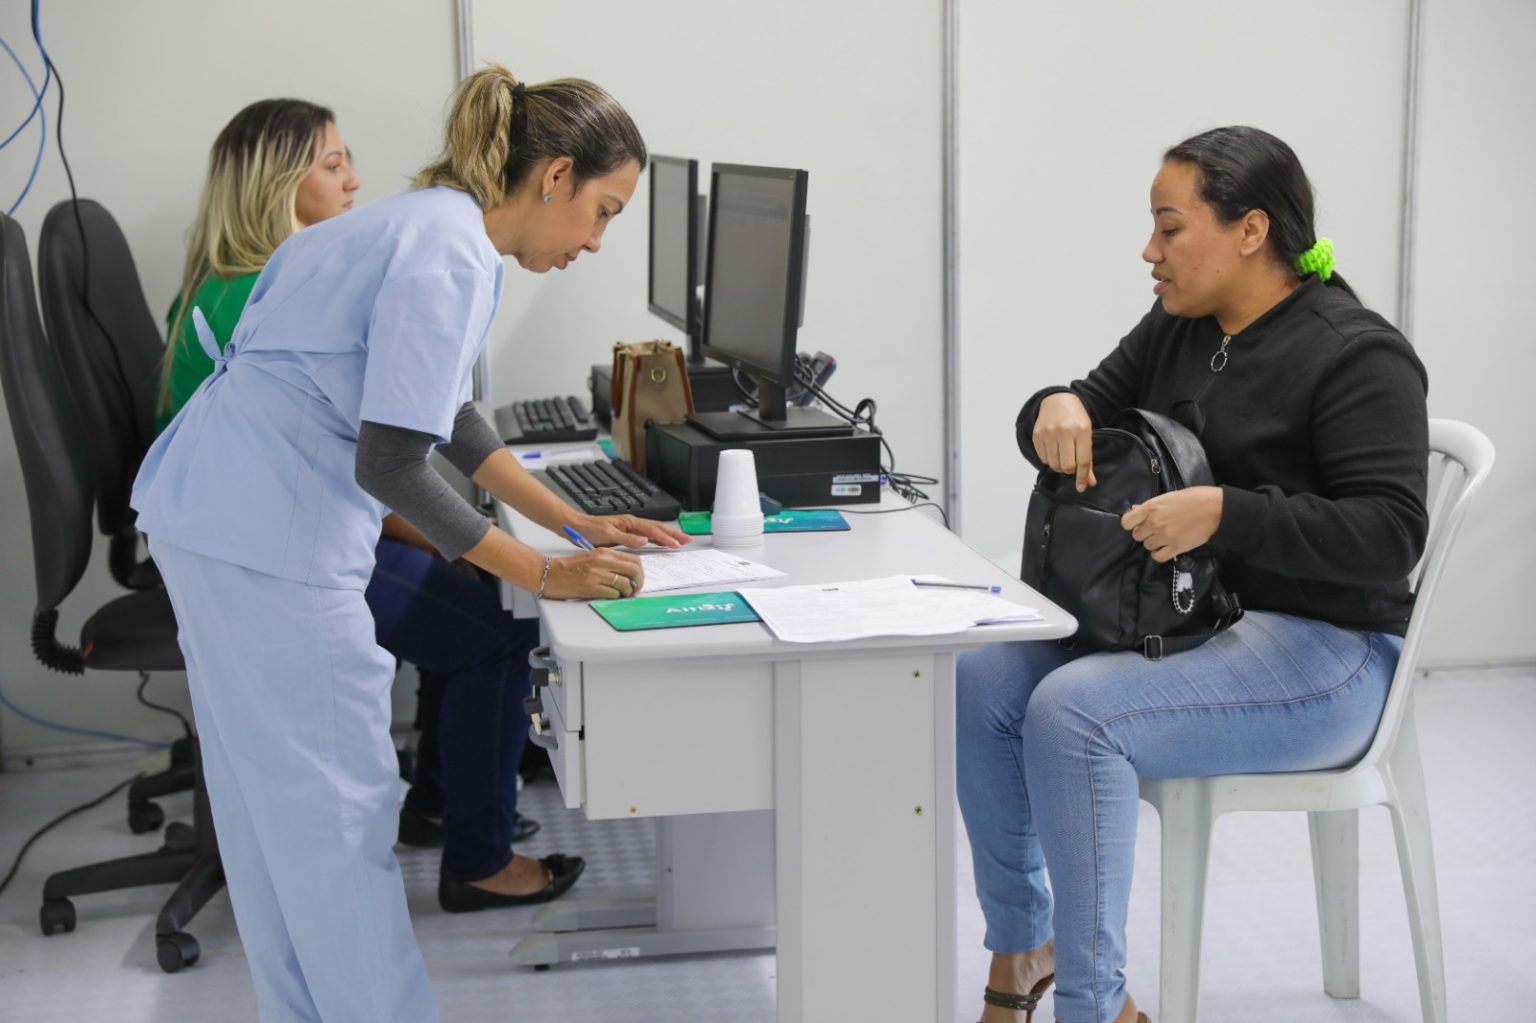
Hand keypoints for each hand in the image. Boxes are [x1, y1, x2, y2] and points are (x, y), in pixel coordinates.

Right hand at [542, 549, 645, 599]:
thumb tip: (629, 573)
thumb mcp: (593, 557)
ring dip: (627, 592)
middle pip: (634, 571)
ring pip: (625, 584)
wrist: (550, 574)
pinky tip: (610, 595)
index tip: (638, 578)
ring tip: (621, 594)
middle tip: (635, 589)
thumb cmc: (570, 568)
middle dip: (638, 582)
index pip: (634, 559)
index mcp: (604, 552)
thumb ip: (611, 562)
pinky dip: (615, 596)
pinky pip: (613, 594)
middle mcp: (603, 561)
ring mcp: (597, 574)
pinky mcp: (591, 587)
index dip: (640, 572)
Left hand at [574, 513, 688, 549]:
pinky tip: (661, 541)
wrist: (576, 526)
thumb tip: (644, 540)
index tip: (677, 544)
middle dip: (673, 534)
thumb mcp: (607, 535)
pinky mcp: (626, 532)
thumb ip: (627, 538)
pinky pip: (647, 534)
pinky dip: (657, 537)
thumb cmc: (589, 530)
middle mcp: (632, 523)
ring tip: (680, 540)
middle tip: (688, 540)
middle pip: (658, 528)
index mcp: (629, 523)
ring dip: (668, 535)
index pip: (653, 530)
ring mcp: (630, 527)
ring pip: (654, 530)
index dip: (666, 537)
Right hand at [1033, 392, 1096, 490]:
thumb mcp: (1087, 434)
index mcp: (1082, 430)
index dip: (1082, 477)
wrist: (1058, 400)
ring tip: (1062, 457)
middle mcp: (1065, 431)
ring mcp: (1049, 433)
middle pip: (1067, 466)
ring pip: (1054, 464)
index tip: (1081, 487)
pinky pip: (1043, 459)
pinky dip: (1049, 460)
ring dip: (1059, 466)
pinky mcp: (1037, 435)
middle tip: (1071, 464)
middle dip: (1069, 470)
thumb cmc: (1075, 419)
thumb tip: (1090, 482)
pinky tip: (1053, 451)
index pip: (1083, 461)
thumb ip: (1088, 459)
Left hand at [1120, 487, 1223, 562]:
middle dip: (1145, 533)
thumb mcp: (1169, 496)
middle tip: (1155, 530)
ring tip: (1164, 538)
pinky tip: (1166, 549)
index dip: (1131, 524)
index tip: (1137, 524)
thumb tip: (1135, 509)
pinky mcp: (1176, 547)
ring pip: (1148, 546)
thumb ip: (1151, 505)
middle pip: (1137, 535)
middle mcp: (1155, 522)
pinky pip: (1158, 557)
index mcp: (1152, 507)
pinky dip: (1160, 554)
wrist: (1215, 509)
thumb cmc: (1194, 498)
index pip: (1126, 522)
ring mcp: (1165, 536)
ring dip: (1154, 543)